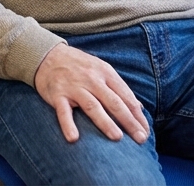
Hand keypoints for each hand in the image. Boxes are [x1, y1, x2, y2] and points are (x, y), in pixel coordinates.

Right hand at [33, 43, 148, 144]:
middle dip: (129, 121)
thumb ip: (118, 88)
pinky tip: (74, 138)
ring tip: (117, 137)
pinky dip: (68, 124)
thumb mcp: (102, 70)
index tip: (145, 131)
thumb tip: (138, 107)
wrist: (47, 54)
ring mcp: (74, 87)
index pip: (126, 96)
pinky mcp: (57, 94)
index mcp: (105, 73)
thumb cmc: (79, 66)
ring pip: (93, 106)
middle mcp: (92, 80)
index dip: (137, 115)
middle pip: (114, 102)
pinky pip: (63, 111)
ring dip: (106, 122)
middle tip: (140, 138)